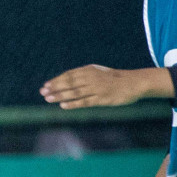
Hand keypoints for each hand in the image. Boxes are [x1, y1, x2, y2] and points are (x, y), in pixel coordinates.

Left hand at [40, 66, 171, 108]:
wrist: (133, 82)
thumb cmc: (114, 78)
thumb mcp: (98, 71)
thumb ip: (84, 74)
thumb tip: (67, 79)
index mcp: (89, 70)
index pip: (69, 75)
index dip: (56, 80)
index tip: (46, 85)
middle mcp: (91, 78)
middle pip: (69, 83)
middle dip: (54, 88)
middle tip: (43, 92)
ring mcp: (96, 89)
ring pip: (74, 92)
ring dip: (60, 96)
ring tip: (48, 99)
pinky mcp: (102, 99)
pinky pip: (85, 102)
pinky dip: (73, 104)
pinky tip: (63, 106)